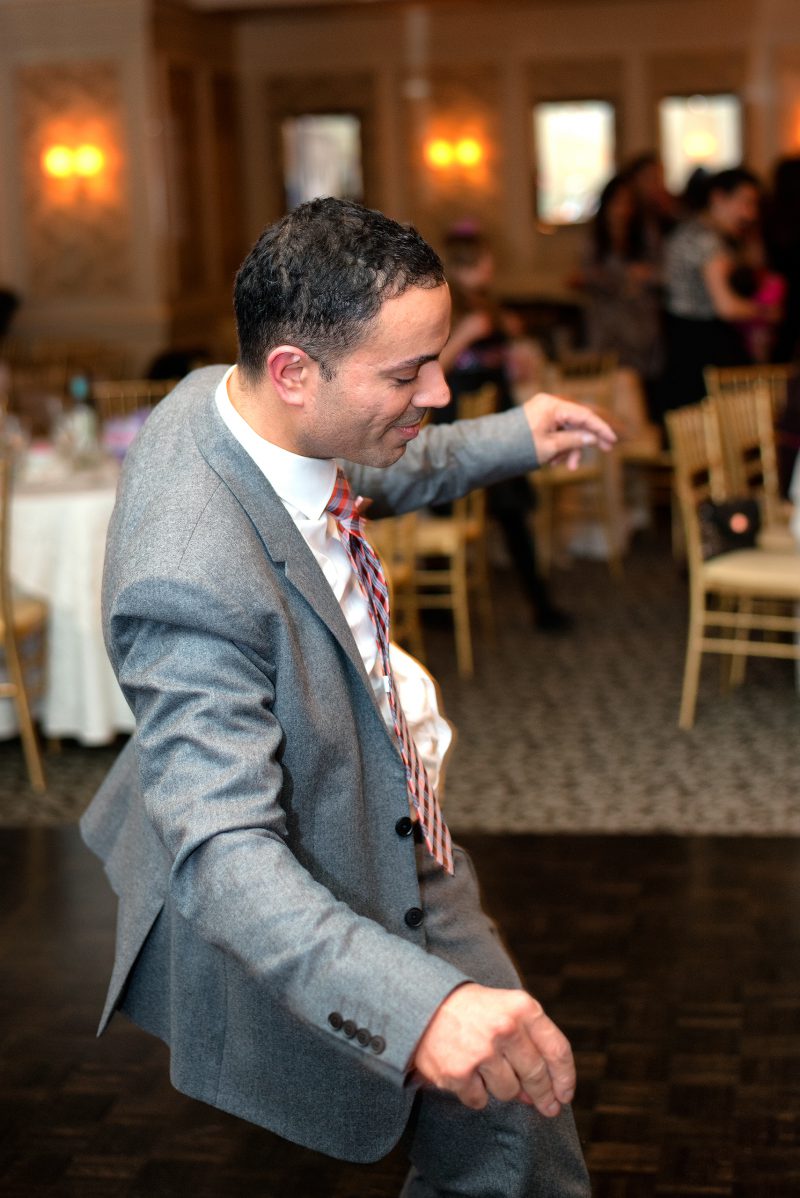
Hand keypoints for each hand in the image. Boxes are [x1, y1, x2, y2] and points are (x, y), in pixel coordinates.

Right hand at [410, 983, 575, 1114]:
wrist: (424, 1004)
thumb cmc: (472, 1009)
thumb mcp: (508, 1006)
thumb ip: (531, 1040)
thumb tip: (545, 1091)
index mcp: (522, 1008)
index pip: (557, 1050)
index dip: (565, 1077)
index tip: (565, 1094)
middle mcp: (505, 1028)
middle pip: (537, 1076)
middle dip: (543, 1095)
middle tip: (545, 1106)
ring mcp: (482, 1052)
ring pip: (510, 1092)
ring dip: (503, 1088)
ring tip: (487, 1068)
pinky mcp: (459, 1072)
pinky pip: (480, 1100)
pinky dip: (476, 1093)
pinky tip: (467, 1074)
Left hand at [522, 391, 616, 470]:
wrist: (490, 450)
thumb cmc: (518, 447)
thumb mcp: (550, 447)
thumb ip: (574, 441)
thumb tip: (592, 438)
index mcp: (552, 405)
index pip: (584, 415)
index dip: (600, 428)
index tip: (612, 440)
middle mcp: (549, 404)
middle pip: (577, 421)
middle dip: (586, 440)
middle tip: (605, 451)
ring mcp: (543, 412)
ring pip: (567, 429)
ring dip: (569, 448)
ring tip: (563, 466)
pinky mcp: (538, 421)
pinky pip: (556, 431)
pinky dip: (559, 446)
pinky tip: (553, 461)